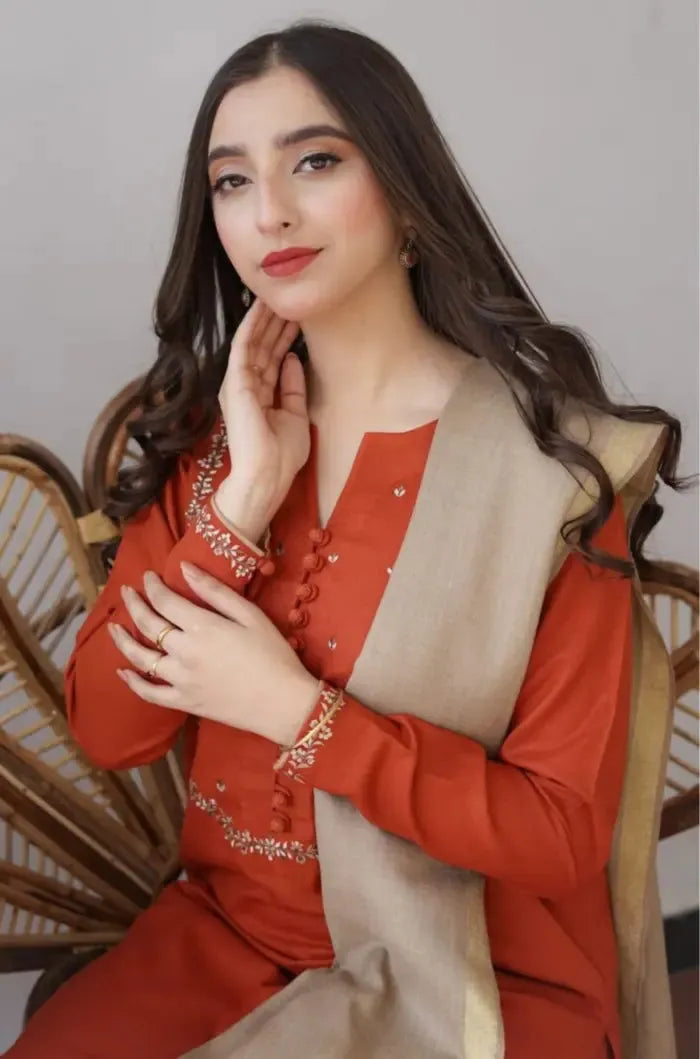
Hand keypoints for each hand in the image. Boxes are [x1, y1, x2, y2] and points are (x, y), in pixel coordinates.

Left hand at [108, 565, 320, 746]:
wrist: (283, 702)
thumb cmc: (273, 654)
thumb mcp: (250, 615)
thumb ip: (215, 591)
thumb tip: (184, 568)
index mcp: (202, 627)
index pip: (164, 601)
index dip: (152, 586)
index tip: (147, 576)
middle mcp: (184, 652)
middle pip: (148, 624)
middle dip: (133, 604)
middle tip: (126, 592)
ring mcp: (180, 679)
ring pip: (141, 658)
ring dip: (123, 640)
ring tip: (113, 627)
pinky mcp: (184, 702)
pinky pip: (150, 693)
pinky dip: (133, 682)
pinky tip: (123, 672)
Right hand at [218, 298, 310, 520]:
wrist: (266, 475)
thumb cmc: (281, 455)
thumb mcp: (295, 415)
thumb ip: (293, 387)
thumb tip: (294, 358)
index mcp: (261, 396)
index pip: (273, 359)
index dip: (285, 336)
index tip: (299, 317)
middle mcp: (247, 387)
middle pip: (263, 346)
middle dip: (275, 322)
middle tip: (289, 296)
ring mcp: (238, 384)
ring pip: (252, 341)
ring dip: (264, 318)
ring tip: (277, 293)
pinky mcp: (234, 382)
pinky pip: (243, 347)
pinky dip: (251, 326)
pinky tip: (261, 307)